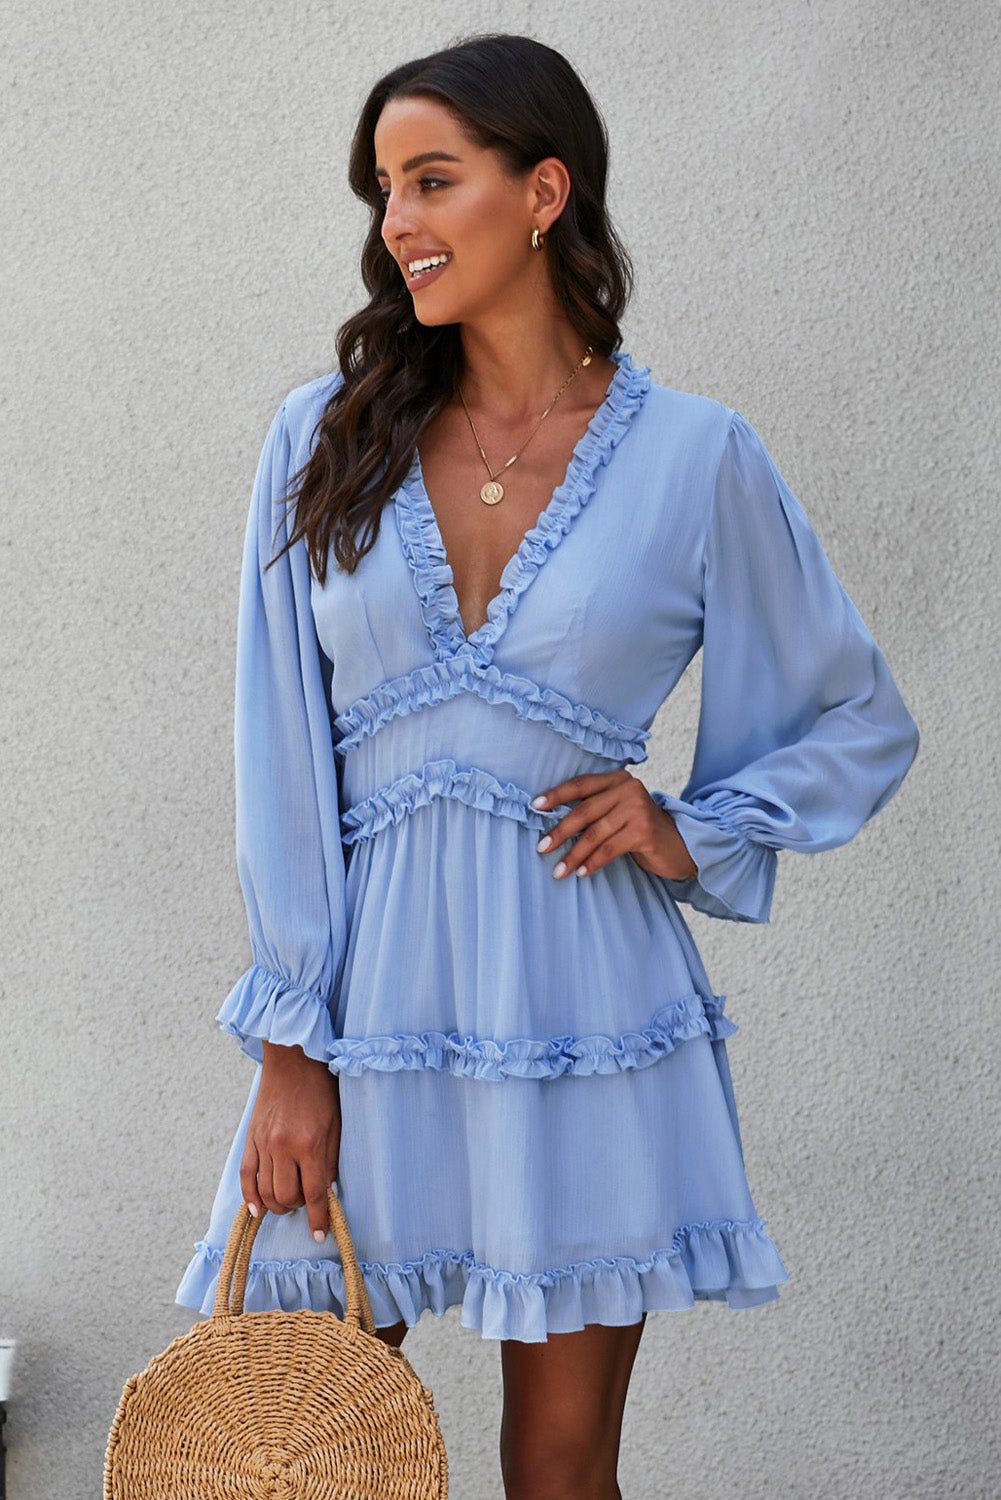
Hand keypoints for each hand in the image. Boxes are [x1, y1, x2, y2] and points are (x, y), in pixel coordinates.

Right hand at [240, 1041, 341, 1244]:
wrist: (292, 1060)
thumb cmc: (320, 1090)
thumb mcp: (336, 1124)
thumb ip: (330, 1160)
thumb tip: (326, 1192)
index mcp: (309, 1143)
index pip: (314, 1193)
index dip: (318, 1218)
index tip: (320, 1235)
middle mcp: (283, 1146)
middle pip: (286, 1196)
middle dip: (298, 1207)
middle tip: (307, 1201)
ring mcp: (263, 1143)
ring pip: (265, 1192)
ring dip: (277, 1205)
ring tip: (289, 1201)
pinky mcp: (250, 1139)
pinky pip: (246, 1176)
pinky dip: (251, 1197)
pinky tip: (258, 1208)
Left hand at [532, 769, 698, 881]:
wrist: (679, 844)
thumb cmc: (640, 829)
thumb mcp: (618, 811)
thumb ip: (594, 809)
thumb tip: (551, 823)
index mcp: (618, 779)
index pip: (580, 784)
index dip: (556, 795)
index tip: (534, 806)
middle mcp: (628, 788)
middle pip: (585, 810)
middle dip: (560, 831)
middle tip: (542, 847)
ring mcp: (638, 809)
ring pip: (595, 833)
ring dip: (574, 854)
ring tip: (559, 870)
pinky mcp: (644, 831)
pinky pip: (610, 848)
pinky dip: (593, 862)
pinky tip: (582, 872)